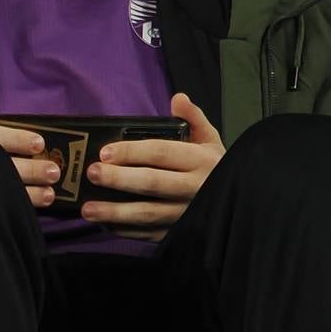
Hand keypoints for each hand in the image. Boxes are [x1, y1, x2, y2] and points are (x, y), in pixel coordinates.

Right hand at [0, 96, 61, 210]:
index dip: (17, 139)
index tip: (38, 143)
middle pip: (5, 166)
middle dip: (32, 170)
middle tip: (53, 171)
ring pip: (8, 191)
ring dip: (32, 193)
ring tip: (50, 194)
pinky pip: (3, 208)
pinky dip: (22, 208)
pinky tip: (35, 207)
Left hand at [82, 94, 226, 239]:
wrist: (242, 202)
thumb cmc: (217, 168)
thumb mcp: (211, 140)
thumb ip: (194, 118)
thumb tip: (178, 97)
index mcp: (200, 160)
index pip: (162, 153)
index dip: (132, 151)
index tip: (105, 152)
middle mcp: (194, 188)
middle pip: (152, 182)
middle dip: (119, 179)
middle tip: (92, 173)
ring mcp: (186, 214)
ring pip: (148, 213)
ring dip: (115, 212)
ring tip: (87, 209)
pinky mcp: (179, 233)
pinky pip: (148, 233)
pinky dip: (125, 230)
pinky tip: (103, 224)